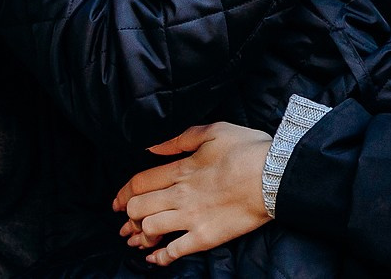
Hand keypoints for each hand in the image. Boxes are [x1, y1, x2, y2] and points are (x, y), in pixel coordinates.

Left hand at [113, 123, 271, 265]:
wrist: (275, 175)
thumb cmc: (247, 149)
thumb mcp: (213, 131)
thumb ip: (178, 139)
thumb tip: (151, 146)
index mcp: (181, 169)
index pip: (139, 182)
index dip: (122, 193)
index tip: (116, 202)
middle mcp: (180, 195)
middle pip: (138, 208)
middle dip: (128, 217)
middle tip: (126, 224)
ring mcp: (192, 218)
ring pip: (151, 229)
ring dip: (141, 236)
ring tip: (139, 240)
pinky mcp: (206, 236)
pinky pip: (175, 251)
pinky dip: (160, 257)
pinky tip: (155, 259)